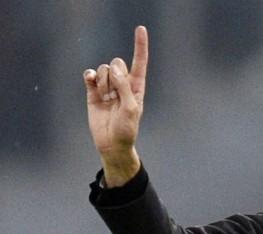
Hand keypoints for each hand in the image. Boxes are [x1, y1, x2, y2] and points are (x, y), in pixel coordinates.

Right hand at [83, 26, 147, 185]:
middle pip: (117, 63)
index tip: (141, 29)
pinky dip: (90, 76)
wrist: (111, 143)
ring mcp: (108, 87)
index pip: (139, 62)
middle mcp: (123, 84)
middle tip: (114, 94)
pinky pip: (90, 76)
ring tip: (105, 98)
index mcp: (137, 87)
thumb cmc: (127, 129)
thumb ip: (124, 87)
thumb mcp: (131, 109)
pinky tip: (91, 81)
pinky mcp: (93, 93)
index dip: (140, 45)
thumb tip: (114, 68)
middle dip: (115, 75)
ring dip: (103, 82)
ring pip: (103, 70)